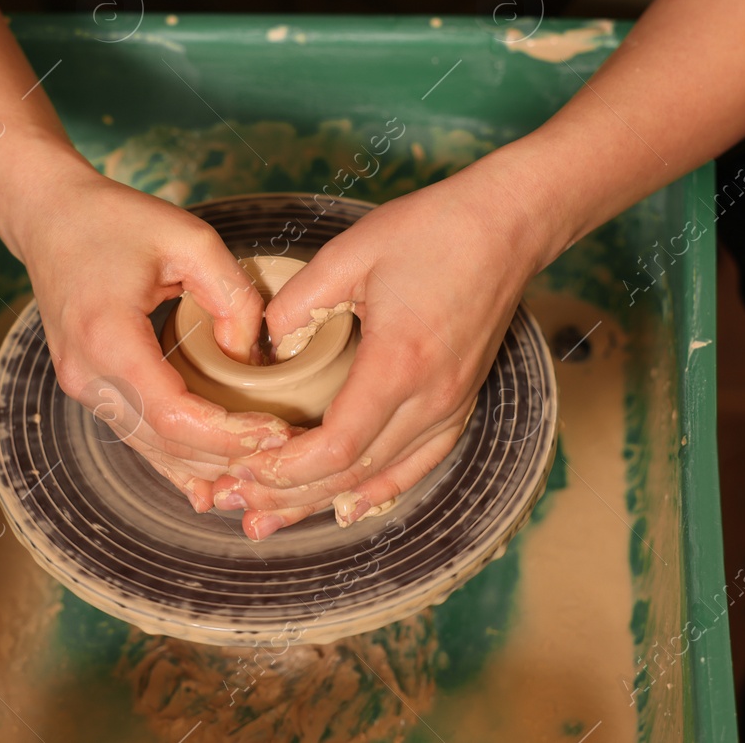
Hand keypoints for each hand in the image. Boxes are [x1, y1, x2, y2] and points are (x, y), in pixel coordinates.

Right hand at [12, 162, 291, 510]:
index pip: (174, 414)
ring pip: (150, 447)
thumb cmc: (115, 219)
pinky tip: (209, 487)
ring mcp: (82, 384)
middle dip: (227, 456)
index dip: (228, 434)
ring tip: (261, 469)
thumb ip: (231, 295)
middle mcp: (87, 372)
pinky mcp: (88, 385)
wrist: (49, 215)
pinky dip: (175, 459)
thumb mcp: (189, 238)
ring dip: (205, 464)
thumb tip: (250, 358)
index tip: (277, 431)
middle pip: (164, 441)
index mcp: (107, 336)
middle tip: (285, 455)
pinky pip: (136, 433)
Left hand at [210, 156, 553, 538]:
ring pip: (384, 476)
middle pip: (354, 474)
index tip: (242, 468)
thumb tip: (263, 349)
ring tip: (273, 519)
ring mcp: (452, 403)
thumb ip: (297, 303)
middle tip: (236, 509)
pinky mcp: (461, 400)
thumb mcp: (350, 252)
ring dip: (324, 502)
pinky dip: (379, 489)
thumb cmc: (432, 230)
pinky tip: (350, 505)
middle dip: (290, 498)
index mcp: (399, 363)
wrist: (507, 224)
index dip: (284, 469)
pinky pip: (419, 462)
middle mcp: (432, 397)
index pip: (337, 447)